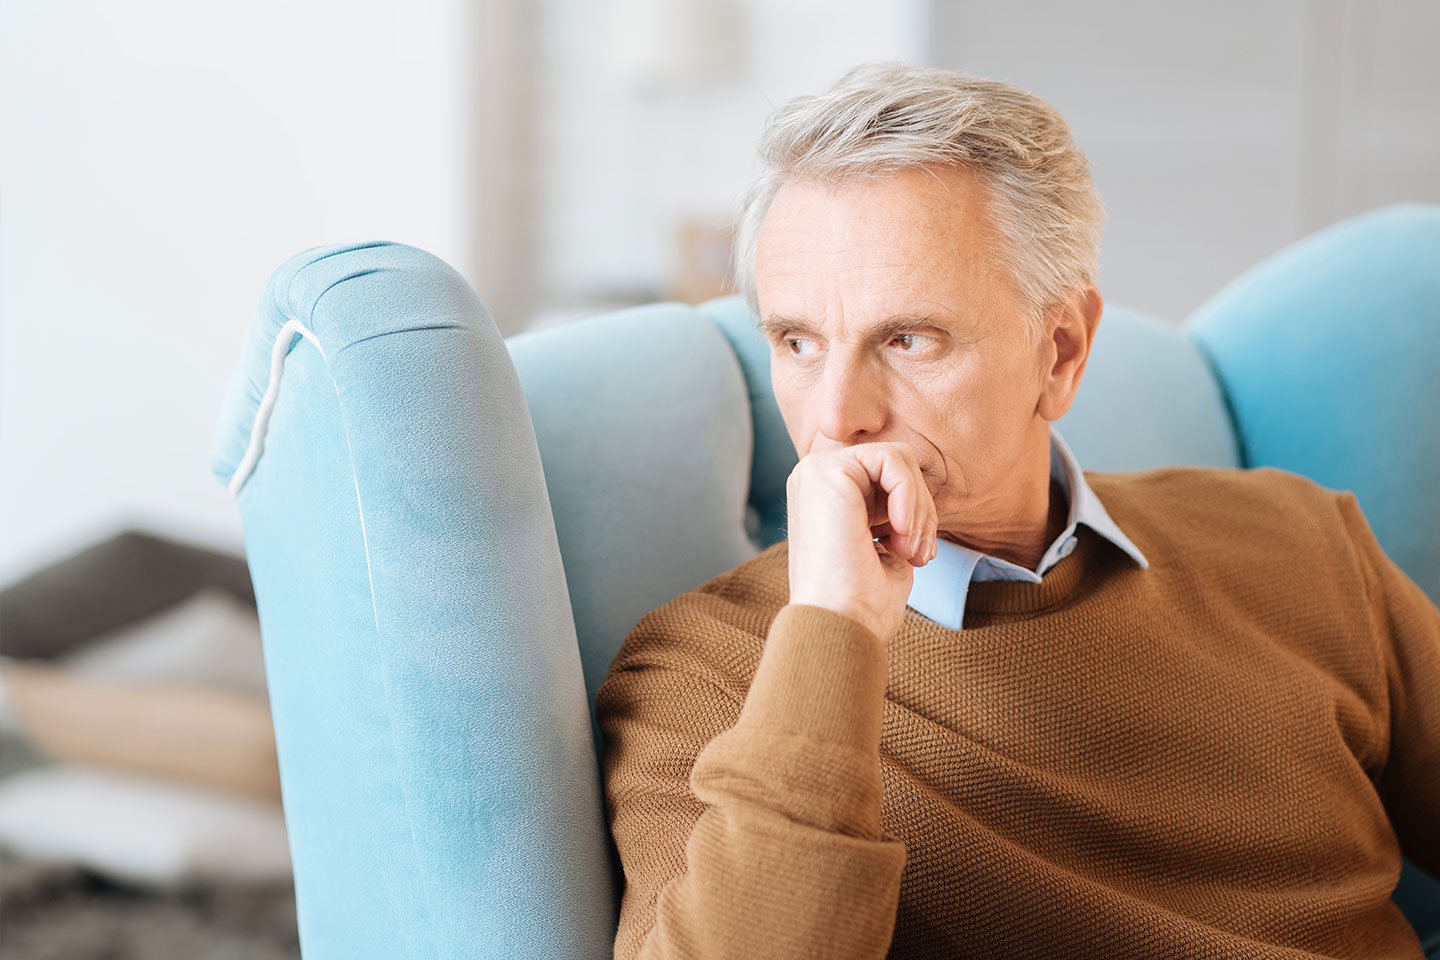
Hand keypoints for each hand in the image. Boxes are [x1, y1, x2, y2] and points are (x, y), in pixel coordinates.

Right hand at [785, 441, 938, 643]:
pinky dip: (910, 495)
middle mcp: (816, 481)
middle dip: (923, 509)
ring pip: (898, 458)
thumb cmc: (862, 604)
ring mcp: (815, 473)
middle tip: (919, 554)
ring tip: (909, 549)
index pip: (889, 479)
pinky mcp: (825, 472)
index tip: (918, 556)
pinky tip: (901, 532)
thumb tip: (919, 497)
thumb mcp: (887, 548)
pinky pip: (892, 460)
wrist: (840, 627)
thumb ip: (895, 514)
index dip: (917, 513)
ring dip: (919, 506)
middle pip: (896, 465)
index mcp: (827, 499)